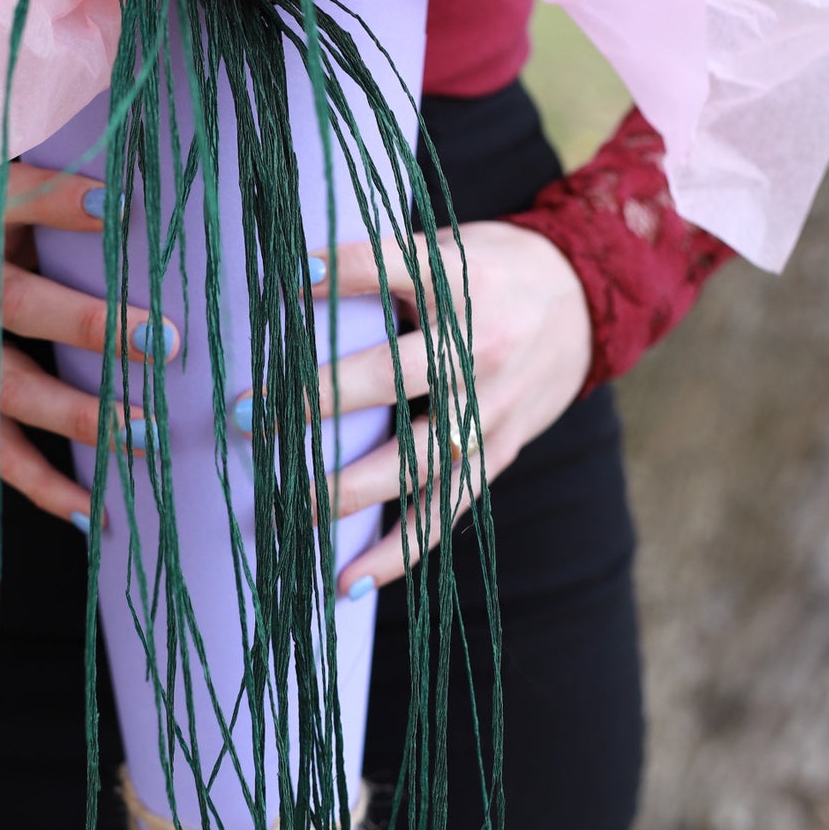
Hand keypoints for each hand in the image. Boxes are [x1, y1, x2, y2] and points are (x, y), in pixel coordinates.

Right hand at [0, 166, 176, 528]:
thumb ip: (53, 196)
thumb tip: (154, 203)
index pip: (12, 199)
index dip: (60, 202)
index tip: (118, 203)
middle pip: (18, 306)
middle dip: (92, 327)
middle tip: (163, 343)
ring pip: (9, 388)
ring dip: (80, 417)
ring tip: (145, 436)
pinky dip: (40, 481)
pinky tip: (90, 509)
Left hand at [293, 221, 592, 594]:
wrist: (586, 305)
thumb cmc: (486, 269)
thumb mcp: (444, 246)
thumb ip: (380, 266)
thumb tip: (280, 279)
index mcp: (458, 279)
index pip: (389, 268)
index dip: (339, 272)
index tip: (286, 280)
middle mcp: (478, 348)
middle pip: (391, 376)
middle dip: (315, 398)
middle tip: (241, 414)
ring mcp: (490, 409)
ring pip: (416, 460)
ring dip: (345, 489)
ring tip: (285, 507)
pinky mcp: (496, 454)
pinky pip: (443, 512)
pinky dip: (395, 553)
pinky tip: (345, 583)